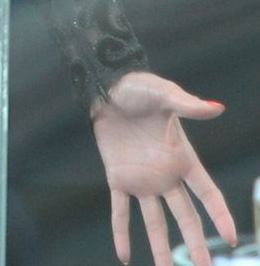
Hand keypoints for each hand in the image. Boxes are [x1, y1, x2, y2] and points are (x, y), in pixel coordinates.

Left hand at [91, 71, 235, 265]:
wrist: (106, 87)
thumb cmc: (139, 88)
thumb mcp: (165, 94)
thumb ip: (189, 105)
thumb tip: (217, 107)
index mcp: (182, 157)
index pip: (207, 192)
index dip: (219, 214)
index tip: (230, 239)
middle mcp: (165, 175)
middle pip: (185, 215)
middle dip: (195, 242)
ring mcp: (142, 180)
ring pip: (155, 222)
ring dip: (161, 248)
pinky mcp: (118, 178)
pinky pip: (120, 211)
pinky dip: (120, 233)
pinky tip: (123, 256)